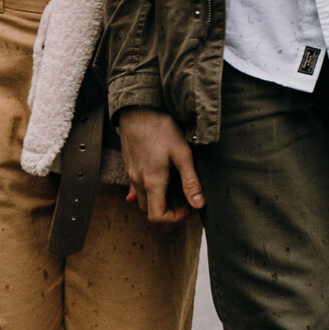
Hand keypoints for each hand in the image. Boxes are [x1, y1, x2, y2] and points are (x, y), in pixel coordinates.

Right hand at [116, 107, 203, 224]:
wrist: (136, 109)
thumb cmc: (160, 128)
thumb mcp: (182, 153)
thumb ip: (190, 181)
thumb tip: (198, 205)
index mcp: (152, 182)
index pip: (158, 218)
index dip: (174, 220)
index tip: (187, 208)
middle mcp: (139, 182)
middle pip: (149, 213)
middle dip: (167, 213)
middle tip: (184, 201)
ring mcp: (132, 174)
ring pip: (142, 201)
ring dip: (158, 202)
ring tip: (174, 189)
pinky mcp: (130, 166)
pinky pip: (135, 188)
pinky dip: (147, 191)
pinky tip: (156, 182)